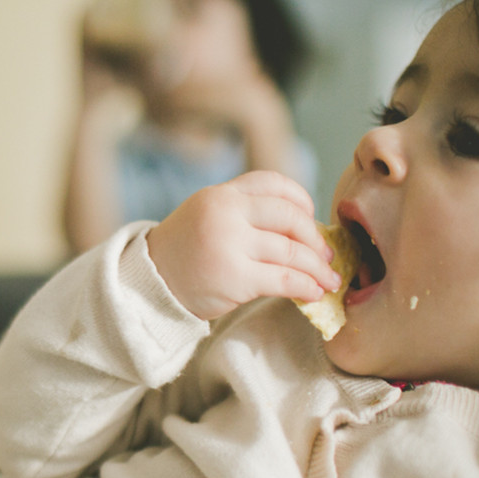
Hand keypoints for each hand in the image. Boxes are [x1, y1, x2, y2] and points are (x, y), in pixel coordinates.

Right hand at [146, 171, 339, 320]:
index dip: (302, 200)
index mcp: (222, 194)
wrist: (148, 282)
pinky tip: (314, 293)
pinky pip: (284, 280)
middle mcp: (227, 213)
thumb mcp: (208, 214)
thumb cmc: (185, 251)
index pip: (275, 184)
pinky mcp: (235, 278)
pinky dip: (306, 286)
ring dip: (318, 269)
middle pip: (291, 217)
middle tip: (327, 256)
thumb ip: (245, 211)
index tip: (312, 219)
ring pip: (292, 252)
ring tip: (330, 281)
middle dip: (316, 239)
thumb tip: (303, 229)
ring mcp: (230, 244)